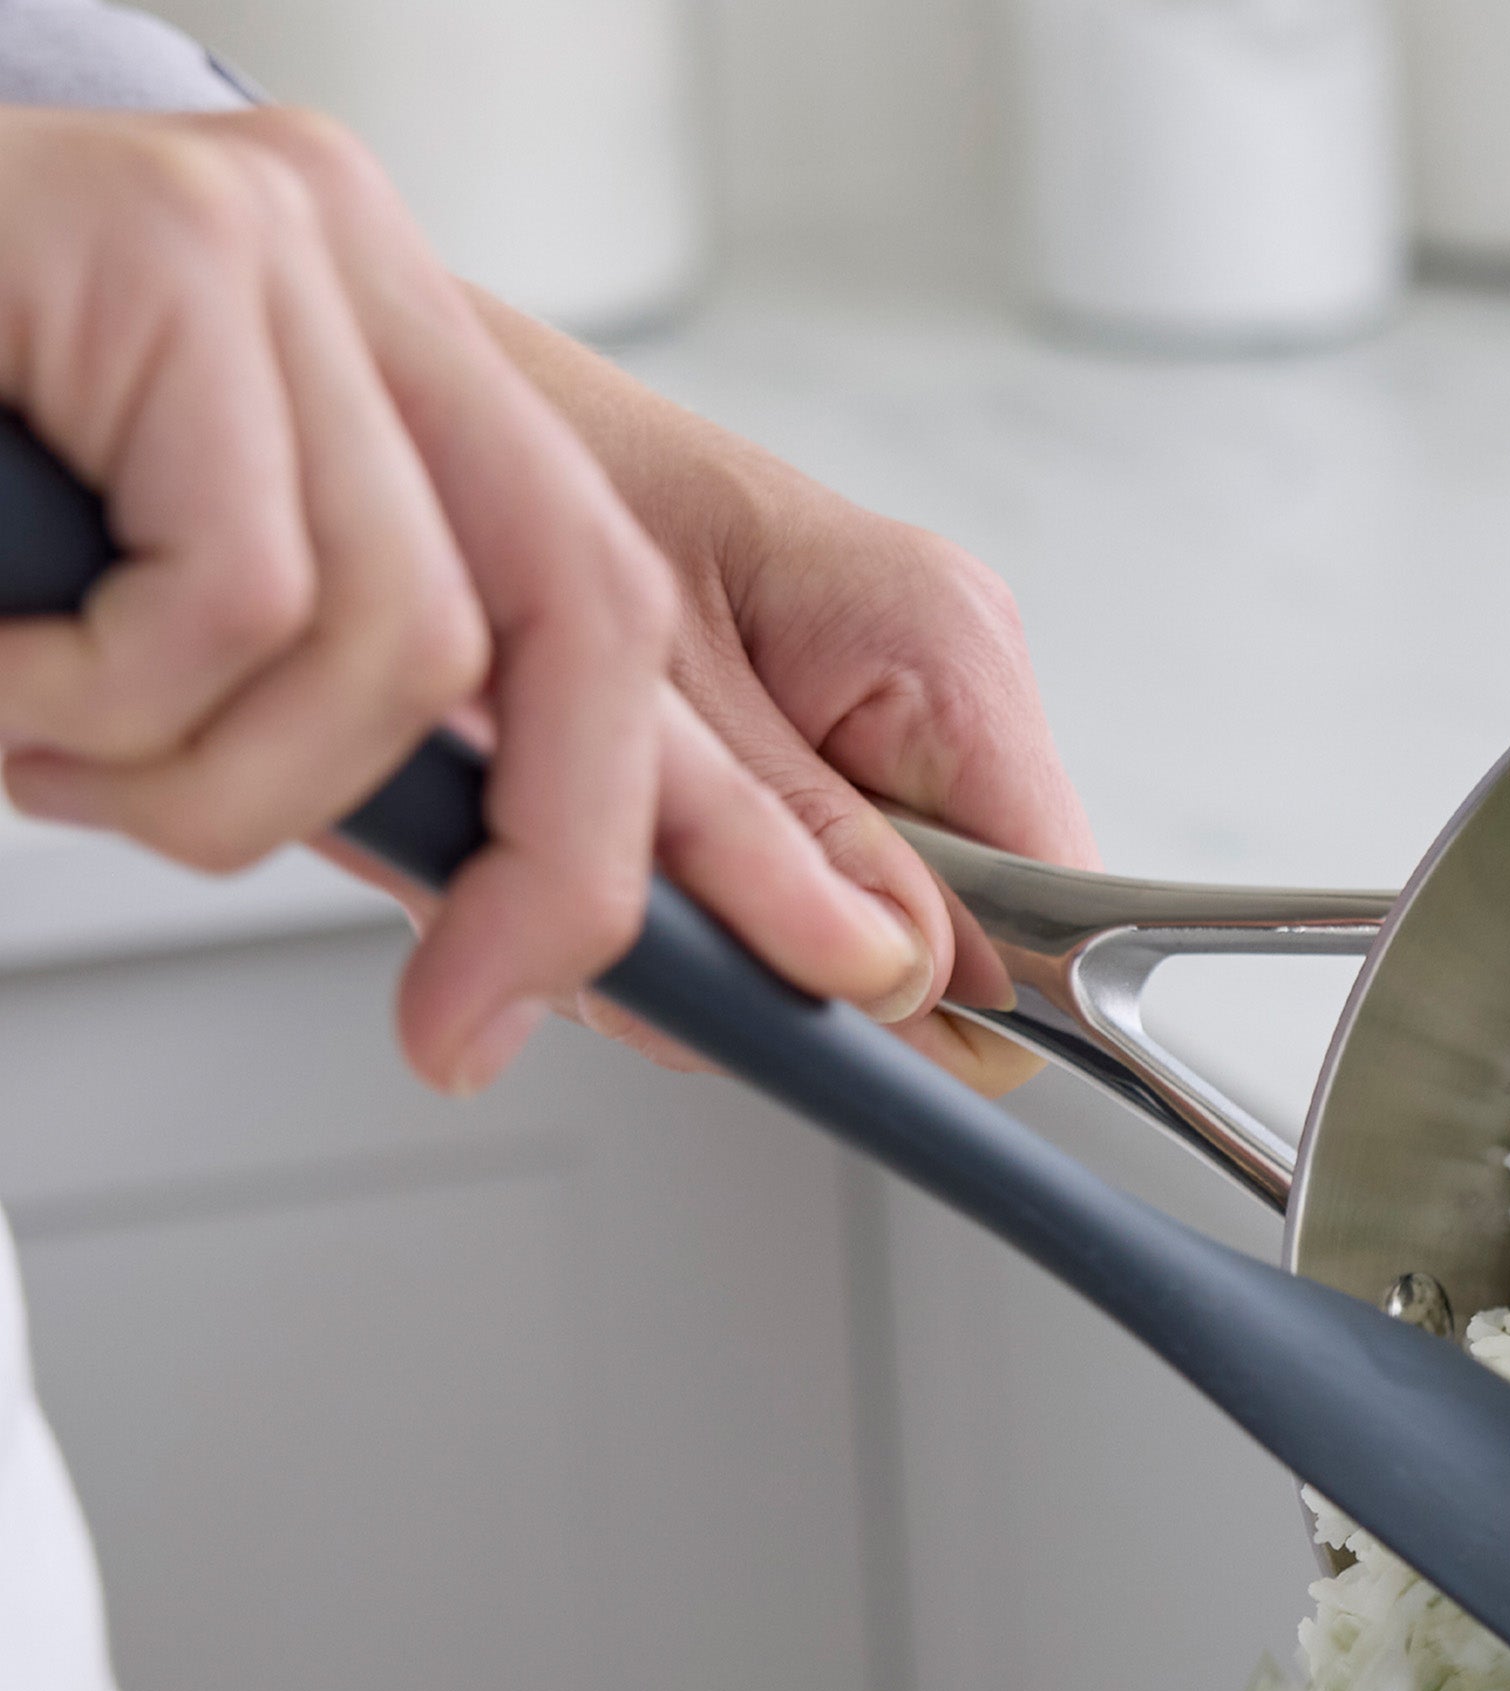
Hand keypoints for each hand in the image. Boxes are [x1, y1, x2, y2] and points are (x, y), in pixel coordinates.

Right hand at [0, 106, 931, 1093]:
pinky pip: (243, 604)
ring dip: (225, 791)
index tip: (831, 982)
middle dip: (564, 872)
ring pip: (404, 648)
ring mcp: (278, 250)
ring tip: (59, 754)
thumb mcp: (206, 650)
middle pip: (597, 624)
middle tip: (460, 1027)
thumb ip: (395, 750)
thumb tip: (566, 937)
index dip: (746, 826)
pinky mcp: (169, 248)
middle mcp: (367, 281)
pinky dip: (111, 708)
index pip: (630, 620)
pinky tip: (11, 680)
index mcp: (403, 369)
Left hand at [477, 306, 1094, 1095]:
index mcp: (942, 649)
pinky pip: (780, 910)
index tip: (801, 994)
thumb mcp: (648, 691)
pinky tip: (585, 841)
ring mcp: (870, 733)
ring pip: (847, 958)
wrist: (394, 400)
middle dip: (787, 972)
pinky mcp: (797, 762)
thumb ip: (789, 844)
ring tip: (580, 848)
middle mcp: (931, 691)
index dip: (949, 1001)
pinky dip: (672, 914)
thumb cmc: (506, 467)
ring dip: (702, 948)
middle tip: (641, 907)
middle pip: (948, 960)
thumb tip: (904, 981)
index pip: (1062, 907)